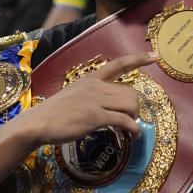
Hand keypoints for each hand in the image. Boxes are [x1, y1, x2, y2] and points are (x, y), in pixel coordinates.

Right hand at [18, 52, 157, 146]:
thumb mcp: (74, 94)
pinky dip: (133, 129)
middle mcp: (96, 86)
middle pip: (131, 92)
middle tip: (130, 119)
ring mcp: (96, 101)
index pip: (119, 64)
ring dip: (134, 118)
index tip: (154, 57)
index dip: (138, 60)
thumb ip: (91, 95)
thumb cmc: (54, 112)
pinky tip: (133, 135)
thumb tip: (108, 106)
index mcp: (91, 78)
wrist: (38, 123)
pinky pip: (124, 121)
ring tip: (129, 127)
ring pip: (130, 104)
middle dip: (135, 107)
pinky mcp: (95, 117)